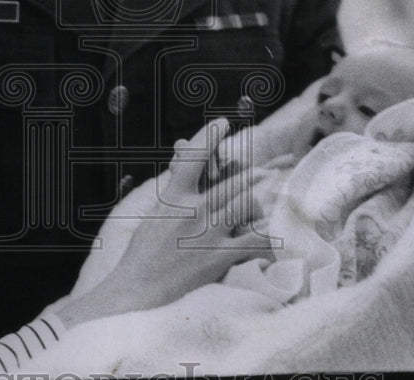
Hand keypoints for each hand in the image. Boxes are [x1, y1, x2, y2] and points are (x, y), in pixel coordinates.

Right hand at [54, 119, 270, 327]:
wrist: (137, 291)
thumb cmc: (143, 253)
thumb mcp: (154, 213)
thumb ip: (172, 186)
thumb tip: (181, 157)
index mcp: (172, 197)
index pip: (193, 157)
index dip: (208, 136)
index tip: (222, 122)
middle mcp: (191, 210)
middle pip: (231, 182)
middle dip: (255, 172)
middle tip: (270, 166)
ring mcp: (206, 233)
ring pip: (244, 205)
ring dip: (263, 196)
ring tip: (277, 189)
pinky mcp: (218, 258)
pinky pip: (251, 241)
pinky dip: (266, 237)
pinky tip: (276, 234)